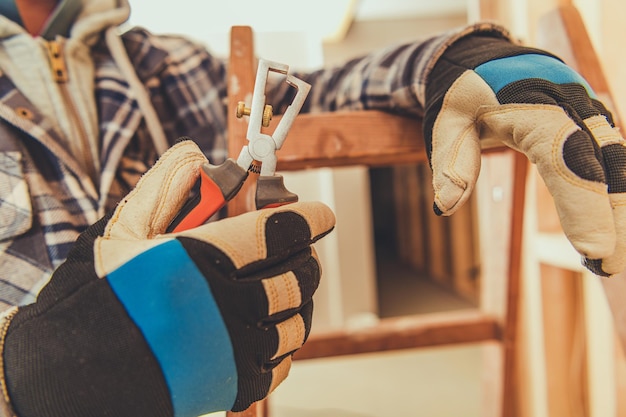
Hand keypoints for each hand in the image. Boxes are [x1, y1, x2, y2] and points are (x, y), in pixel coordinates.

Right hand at [2, 140, 334, 415]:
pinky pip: (283, 361)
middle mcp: (222, 307)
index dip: (306, 219)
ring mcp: (232, 352)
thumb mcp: (121, 234)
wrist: (72, 373)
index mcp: (195, 261)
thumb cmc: (97, 299)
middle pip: (295, 276)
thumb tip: (195, 155)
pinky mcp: (234, 387)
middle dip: (305, 257)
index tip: (320, 215)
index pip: (274, 232)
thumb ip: (163, 189)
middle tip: (300, 249)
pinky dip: (285, 340)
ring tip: (286, 287)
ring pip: (297, 321)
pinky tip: (268, 327)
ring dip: (299, 299)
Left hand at [423, 34, 625, 276]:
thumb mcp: (445, 123)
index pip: (564, 157)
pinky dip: (617, 194)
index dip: (582, 204)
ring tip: (615, 261)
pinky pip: (612, 160)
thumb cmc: (464, 94)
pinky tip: (616, 230)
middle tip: (609, 269)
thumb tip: (444, 209)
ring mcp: (588, 112)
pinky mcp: (593, 124)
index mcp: (533, 105)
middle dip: (613, 217)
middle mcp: (571, 105)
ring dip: (621, 210)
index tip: (592, 251)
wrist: (486, 57)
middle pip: (603, 163)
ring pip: (617, 163)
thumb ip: (449, 162)